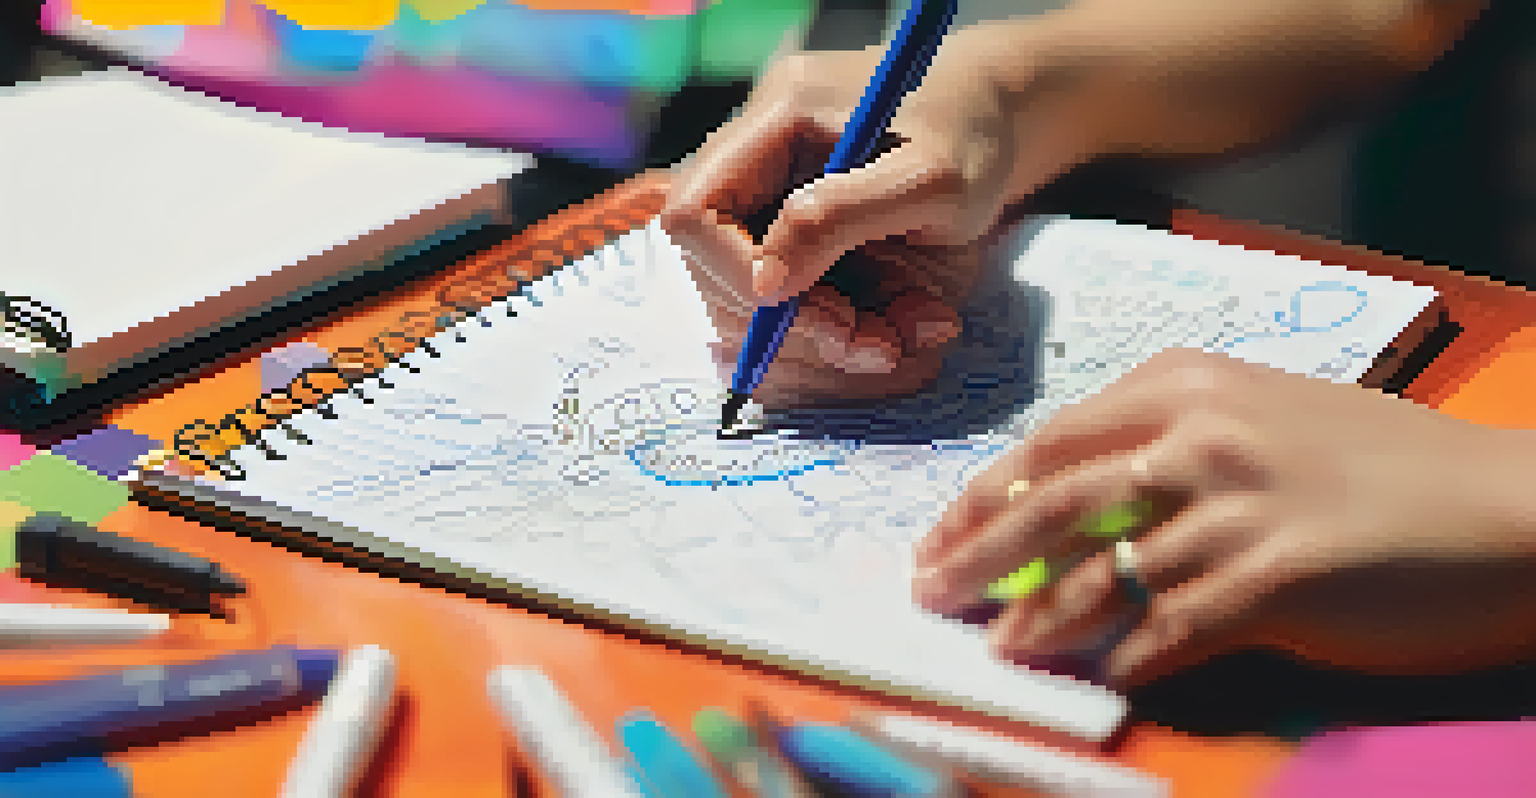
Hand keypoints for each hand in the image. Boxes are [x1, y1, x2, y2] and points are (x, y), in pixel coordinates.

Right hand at [661, 0, 1479, 408]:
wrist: (1065, 98)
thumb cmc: (1009, 113)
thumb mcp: (941, 168)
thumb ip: (847, 216)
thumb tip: (768, 273)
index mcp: (775, 122)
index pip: (691, 215)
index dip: (739, 286)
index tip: (817, 335)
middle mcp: (770, 157)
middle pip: (725, 273)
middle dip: (801, 329)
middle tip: (888, 358)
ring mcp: (798, 197)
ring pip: (771, 302)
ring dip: (841, 342)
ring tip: (923, 340)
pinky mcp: (834, 235)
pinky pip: (815, 309)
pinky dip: (863, 338)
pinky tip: (924, 330)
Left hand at [913, 348, 1535, 686]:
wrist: (1511, 507)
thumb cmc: (1390, 463)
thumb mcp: (1269, 418)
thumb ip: (1170, 449)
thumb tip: (1081, 510)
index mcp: (1189, 385)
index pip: (1051, 442)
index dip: (984, 494)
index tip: (943, 533)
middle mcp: (1201, 436)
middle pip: (1050, 500)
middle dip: (975, 551)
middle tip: (928, 592)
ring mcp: (1235, 506)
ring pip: (1096, 570)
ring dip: (1036, 617)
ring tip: (996, 647)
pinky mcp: (1274, 578)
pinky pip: (1167, 628)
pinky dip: (1125, 656)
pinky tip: (1105, 674)